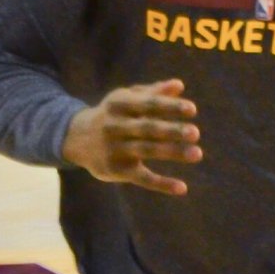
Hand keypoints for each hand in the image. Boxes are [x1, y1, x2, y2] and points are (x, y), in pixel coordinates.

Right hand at [62, 79, 200, 194]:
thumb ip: (154, 93)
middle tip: (196, 133)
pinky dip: (162, 184)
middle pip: (147, 128)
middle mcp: (114, 126)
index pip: (148, 104)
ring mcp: (114, 149)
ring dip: (172, 152)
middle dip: (171, 130)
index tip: (193, 109)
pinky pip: (142, 178)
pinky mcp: (116, 170)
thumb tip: (179, 85)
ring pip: (147, 151)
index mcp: (119, 104)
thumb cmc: (114, 113)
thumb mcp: (128, 98)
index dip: (170, 107)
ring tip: (197, 153)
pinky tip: (182, 187)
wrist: (77, 138)